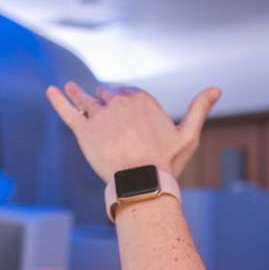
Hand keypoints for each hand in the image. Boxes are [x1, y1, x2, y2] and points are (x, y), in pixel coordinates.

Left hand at [45, 82, 221, 180]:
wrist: (142, 181)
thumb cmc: (167, 162)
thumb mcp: (188, 134)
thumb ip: (199, 108)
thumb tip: (217, 88)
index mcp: (141, 99)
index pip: (127, 93)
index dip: (124, 100)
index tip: (122, 105)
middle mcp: (118, 103)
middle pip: (106, 96)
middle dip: (103, 99)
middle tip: (96, 101)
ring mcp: (99, 115)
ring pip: (86, 102)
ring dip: (78, 94)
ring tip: (71, 89)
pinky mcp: (83, 130)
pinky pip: (68, 111)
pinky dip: (58, 100)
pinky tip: (51, 90)